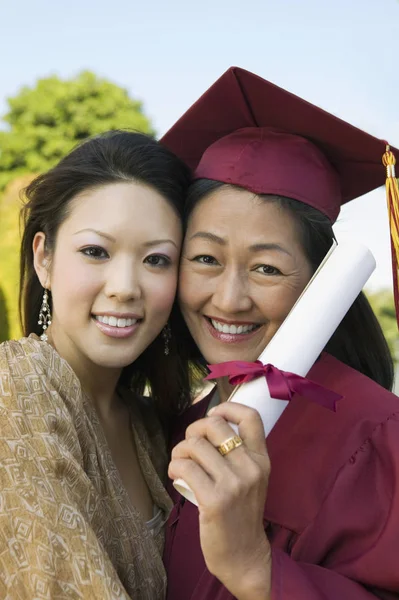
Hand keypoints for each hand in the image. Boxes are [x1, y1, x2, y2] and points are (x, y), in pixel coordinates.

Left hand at [169, 402, 271, 599]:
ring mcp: (234, 484)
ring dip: (179, 452)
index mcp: (261, 460)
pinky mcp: (214, 500)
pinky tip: (176, 476)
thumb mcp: (251, 479)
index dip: (227, 408)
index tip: (213, 416)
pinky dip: (174, 468)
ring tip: (179, 465)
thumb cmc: (240, 515)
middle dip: (193, 431)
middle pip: (214, 425)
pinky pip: (185, 467)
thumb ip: (237, 454)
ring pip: (195, 445)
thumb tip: (206, 425)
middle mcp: (251, 468)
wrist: (245, 556)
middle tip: (189, 448)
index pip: (250, 417)